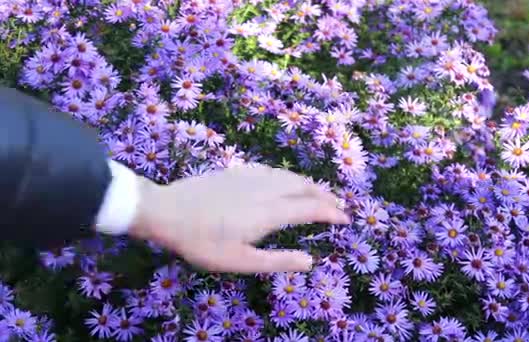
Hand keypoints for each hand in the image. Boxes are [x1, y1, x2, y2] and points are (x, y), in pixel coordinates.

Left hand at [128, 164, 349, 272]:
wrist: (166, 211)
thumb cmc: (203, 242)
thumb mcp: (240, 261)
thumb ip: (278, 261)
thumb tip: (310, 261)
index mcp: (271, 212)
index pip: (311, 208)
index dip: (331, 212)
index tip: (345, 218)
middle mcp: (267, 189)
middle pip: (305, 187)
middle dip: (325, 196)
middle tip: (338, 205)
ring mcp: (251, 177)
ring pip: (289, 176)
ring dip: (309, 184)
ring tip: (318, 192)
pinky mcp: (237, 171)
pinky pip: (273, 170)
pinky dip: (289, 176)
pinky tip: (285, 180)